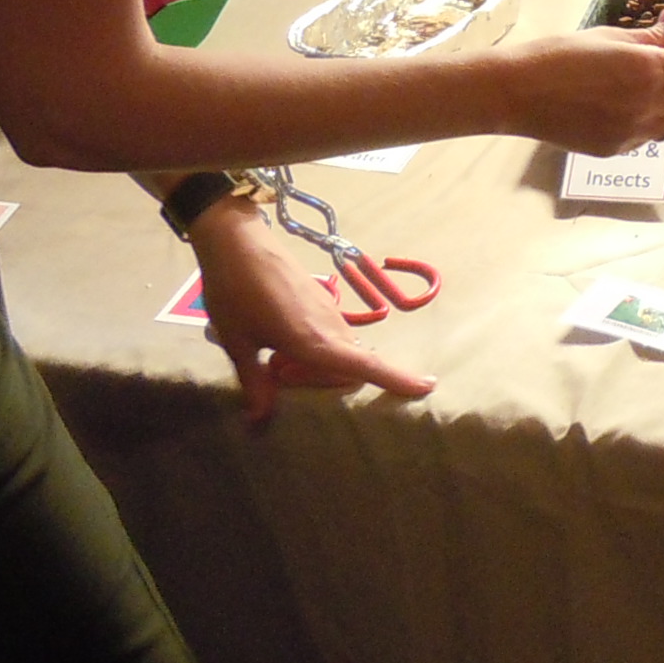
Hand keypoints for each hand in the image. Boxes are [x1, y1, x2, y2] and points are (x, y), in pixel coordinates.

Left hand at [188, 198, 433, 424]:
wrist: (237, 241)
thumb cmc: (234, 293)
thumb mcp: (239, 342)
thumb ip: (255, 383)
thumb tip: (259, 421)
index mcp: (314, 340)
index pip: (365, 365)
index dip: (398, 378)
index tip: (428, 386)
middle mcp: (330, 326)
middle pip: (349, 366)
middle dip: (323, 382)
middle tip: (278, 374)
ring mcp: (329, 310)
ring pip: (340, 349)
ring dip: (318, 365)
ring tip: (276, 361)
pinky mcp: (322, 300)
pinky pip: (332, 334)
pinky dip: (317, 348)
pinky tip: (281, 342)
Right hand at [501, 11, 663, 155]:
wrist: (518, 92)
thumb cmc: (557, 55)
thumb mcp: (606, 36)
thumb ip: (647, 36)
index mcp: (646, 70)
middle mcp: (646, 104)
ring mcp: (632, 132)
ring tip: (661, 90)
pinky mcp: (615, 149)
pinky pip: (647, 138)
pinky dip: (650, 122)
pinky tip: (630, 106)